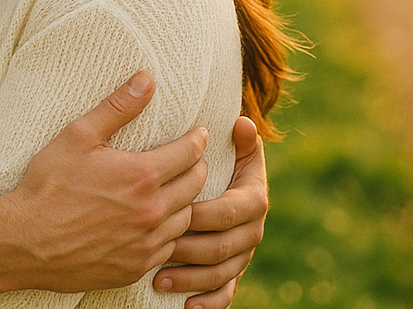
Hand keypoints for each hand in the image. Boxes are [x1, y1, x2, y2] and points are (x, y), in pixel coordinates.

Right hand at [6, 72, 208, 291]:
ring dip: (187, 202)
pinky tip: (160, 223)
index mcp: (141, 175)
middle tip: (195, 158)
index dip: (197, 141)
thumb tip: (146, 79)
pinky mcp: (136, 268)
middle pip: (194, 186)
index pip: (188, 154)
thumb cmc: (49, 183)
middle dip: (198, 167)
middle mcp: (151, 212)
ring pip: (186, 220)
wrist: (26, 240)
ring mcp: (145, 244)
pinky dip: (171, 232)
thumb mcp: (79, 135)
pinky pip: (168, 249)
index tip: (201, 133)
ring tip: (181, 189)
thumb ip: (117, 107)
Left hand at [153, 116, 267, 308]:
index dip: (210, 213)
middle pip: (227, 246)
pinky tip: (185, 307)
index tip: (181, 211)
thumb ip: (235, 137)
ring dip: (192, 278)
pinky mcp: (231, 272)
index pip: (235, 209)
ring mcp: (243, 254)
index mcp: (252, 197)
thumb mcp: (225, 143)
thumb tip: (242, 123)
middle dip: (194, 248)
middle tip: (162, 247)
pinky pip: (225, 295)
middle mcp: (252, 229)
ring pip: (223, 273)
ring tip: (160, 278)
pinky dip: (208, 303)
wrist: (218, 178)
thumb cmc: (216, 157)